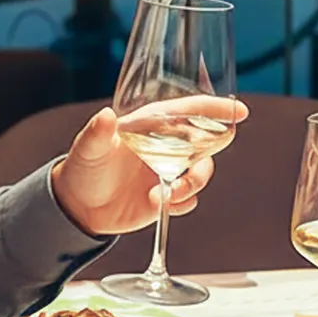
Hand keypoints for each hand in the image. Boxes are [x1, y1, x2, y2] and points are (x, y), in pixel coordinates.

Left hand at [49, 98, 248, 235]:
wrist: (78, 207)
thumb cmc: (82, 168)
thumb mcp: (87, 149)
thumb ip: (96, 133)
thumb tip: (104, 117)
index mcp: (150, 124)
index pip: (188, 111)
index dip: (216, 109)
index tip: (239, 111)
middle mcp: (165, 145)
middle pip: (205, 143)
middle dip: (208, 155)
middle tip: (193, 169)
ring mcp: (168, 171)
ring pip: (200, 173)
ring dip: (192, 184)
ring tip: (167, 195)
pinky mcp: (166, 197)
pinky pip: (189, 199)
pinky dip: (182, 203)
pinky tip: (161, 204)